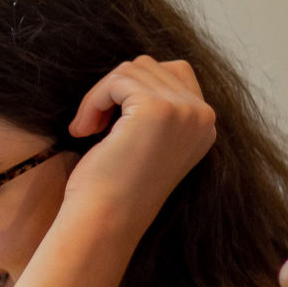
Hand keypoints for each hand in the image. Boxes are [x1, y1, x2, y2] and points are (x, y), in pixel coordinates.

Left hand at [63, 56, 217, 224]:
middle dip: (114, 90)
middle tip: (93, 125)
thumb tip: (139, 66)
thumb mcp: (147, 140)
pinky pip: (117, 80)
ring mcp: (184, 111)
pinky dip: (93, 101)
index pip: (173, 73)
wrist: (105, 220)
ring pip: (131, 70)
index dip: (132, 90)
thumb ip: (157, 106)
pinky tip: (84, 130)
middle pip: (150, 67)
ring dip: (100, 96)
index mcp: (203, 126)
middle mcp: (203, 116)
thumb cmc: (113, 186)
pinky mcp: (157, 108)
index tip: (110, 123)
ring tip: (88, 129)